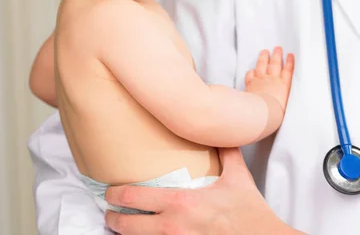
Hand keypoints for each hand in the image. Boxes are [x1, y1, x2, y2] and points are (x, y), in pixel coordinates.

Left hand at [105, 148, 303, 234]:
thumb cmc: (250, 212)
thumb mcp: (239, 177)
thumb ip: (227, 153)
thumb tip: (222, 133)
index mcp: (182, 202)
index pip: (136, 198)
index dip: (116, 195)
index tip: (110, 192)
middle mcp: (174, 226)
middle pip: (128, 226)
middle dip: (113, 219)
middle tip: (109, 212)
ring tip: (121, 228)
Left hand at [244, 47, 293, 113]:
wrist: (262, 112)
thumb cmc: (276, 113)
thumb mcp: (286, 107)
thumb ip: (285, 100)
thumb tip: (285, 102)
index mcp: (284, 85)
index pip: (288, 70)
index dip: (289, 62)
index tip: (290, 55)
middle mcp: (273, 80)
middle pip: (275, 64)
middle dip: (277, 55)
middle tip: (277, 48)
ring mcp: (261, 80)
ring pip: (262, 65)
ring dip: (263, 58)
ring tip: (264, 51)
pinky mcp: (251, 83)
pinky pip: (250, 74)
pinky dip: (251, 71)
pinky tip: (251, 69)